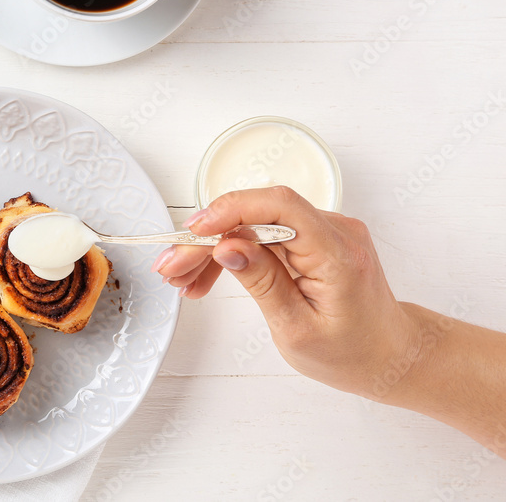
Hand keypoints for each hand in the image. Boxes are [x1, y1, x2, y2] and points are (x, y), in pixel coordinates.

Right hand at [152, 186, 419, 398]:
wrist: (389, 355)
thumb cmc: (353, 352)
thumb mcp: (298, 329)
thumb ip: (263, 283)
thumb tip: (228, 247)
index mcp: (337, 253)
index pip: (280, 207)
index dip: (232, 209)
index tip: (195, 229)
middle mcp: (334, 231)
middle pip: (257, 216)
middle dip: (208, 238)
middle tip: (172, 266)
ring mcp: (323, 232)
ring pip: (253, 225)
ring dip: (214, 248)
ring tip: (182, 279)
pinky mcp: (312, 239)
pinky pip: (263, 235)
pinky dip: (233, 253)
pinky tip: (207, 276)